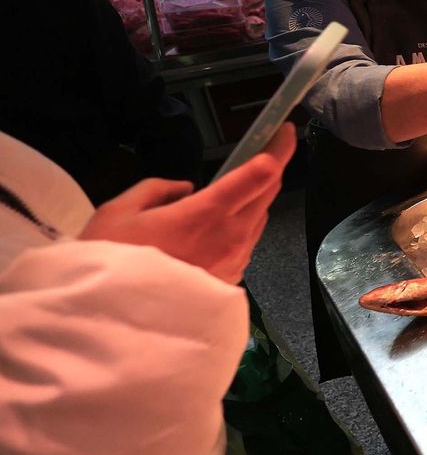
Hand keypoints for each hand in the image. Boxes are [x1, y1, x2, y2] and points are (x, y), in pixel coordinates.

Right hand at [80, 125, 294, 283]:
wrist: (116, 323)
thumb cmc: (114, 263)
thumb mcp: (119, 211)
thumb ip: (157, 189)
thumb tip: (187, 189)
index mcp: (207, 213)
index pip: (260, 174)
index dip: (278, 148)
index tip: (283, 130)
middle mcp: (231, 236)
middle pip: (268, 193)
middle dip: (272, 167)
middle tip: (267, 150)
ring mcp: (236, 260)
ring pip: (259, 218)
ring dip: (255, 200)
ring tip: (233, 192)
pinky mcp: (232, 280)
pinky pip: (247, 242)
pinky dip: (241, 227)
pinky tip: (217, 228)